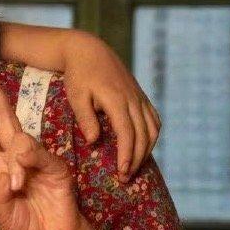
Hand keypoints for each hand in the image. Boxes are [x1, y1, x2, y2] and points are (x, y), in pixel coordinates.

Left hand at [0, 63, 91, 229]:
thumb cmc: (25, 228)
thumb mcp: (0, 215)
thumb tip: (4, 174)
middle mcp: (14, 158)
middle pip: (2, 120)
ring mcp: (36, 161)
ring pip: (20, 138)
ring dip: (15, 158)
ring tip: (19, 185)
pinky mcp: (55, 168)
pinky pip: (40, 155)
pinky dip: (31, 161)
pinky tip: (26, 173)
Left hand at [60, 33, 160, 178]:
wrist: (89, 51)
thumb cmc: (78, 75)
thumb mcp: (76, 97)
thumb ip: (86, 118)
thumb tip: (94, 141)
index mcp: (117, 100)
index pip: (127, 133)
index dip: (127, 155)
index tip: (122, 172)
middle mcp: (133, 99)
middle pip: (143, 135)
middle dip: (136, 159)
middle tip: (125, 178)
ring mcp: (139, 97)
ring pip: (153, 128)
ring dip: (146, 150)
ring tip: (134, 166)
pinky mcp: (141, 95)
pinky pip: (154, 119)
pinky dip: (152, 135)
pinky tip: (143, 147)